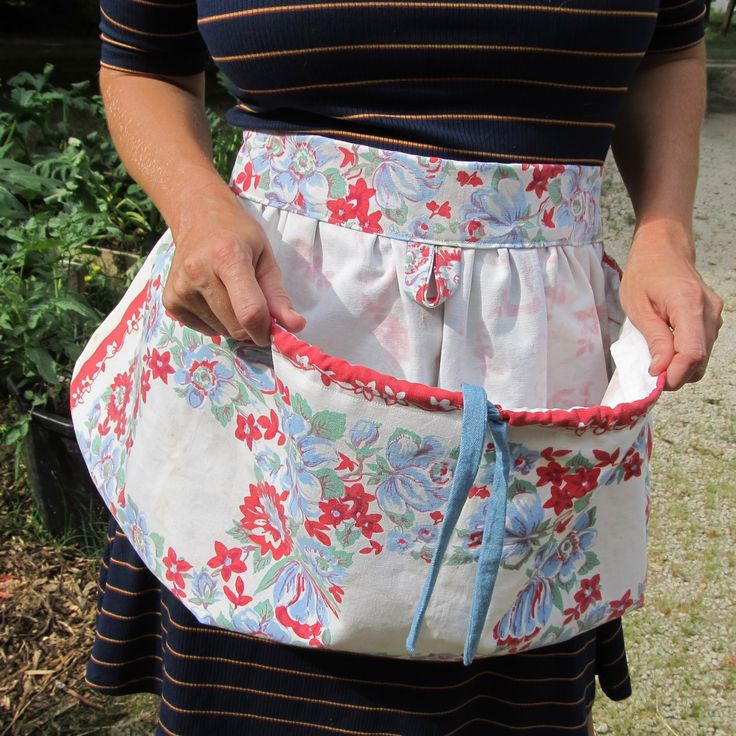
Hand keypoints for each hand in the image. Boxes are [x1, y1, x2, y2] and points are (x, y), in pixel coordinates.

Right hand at [162, 189, 304, 345]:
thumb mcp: (266, 257)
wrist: (198, 217)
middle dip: (253, 329)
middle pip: (235, 326)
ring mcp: (180, 289)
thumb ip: (279, 295)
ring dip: (235, 325)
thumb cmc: (238, 235)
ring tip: (233, 296)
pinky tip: (216, 298)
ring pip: (221, 331)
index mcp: (228, 258)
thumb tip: (295, 327)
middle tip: (256, 309)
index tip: (273, 330)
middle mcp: (199, 274)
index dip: (265, 330)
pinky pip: (204, 329)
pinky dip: (217, 323)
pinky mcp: (170, 301)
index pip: (249, 312)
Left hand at [619, 223, 722, 390]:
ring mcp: (715, 313)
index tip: (657, 382)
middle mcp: (709, 310)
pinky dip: (686, 355)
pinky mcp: (712, 317)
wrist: (663, 249)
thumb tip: (660, 370)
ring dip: (682, 366)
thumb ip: (654, 339)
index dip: (676, 373)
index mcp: (688, 304)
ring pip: (704, 355)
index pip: (692, 352)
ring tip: (657, 362)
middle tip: (653, 378)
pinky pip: (703, 345)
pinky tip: (667, 351)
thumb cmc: (645, 274)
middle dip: (678, 374)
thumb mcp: (638, 307)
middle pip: (701, 358)